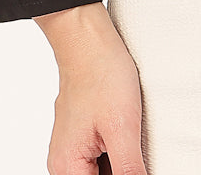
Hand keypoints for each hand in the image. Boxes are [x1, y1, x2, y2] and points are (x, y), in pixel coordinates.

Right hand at [34, 2, 148, 174]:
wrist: (87, 38)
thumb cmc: (101, 74)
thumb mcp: (123, 127)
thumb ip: (129, 169)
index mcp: (68, 168)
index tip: (136, 161)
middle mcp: (63, 164)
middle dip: (124, 168)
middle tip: (135, 143)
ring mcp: (70, 149)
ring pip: (102, 171)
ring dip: (121, 162)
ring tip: (131, 135)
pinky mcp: (80, 136)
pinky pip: (100, 156)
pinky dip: (117, 151)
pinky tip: (128, 134)